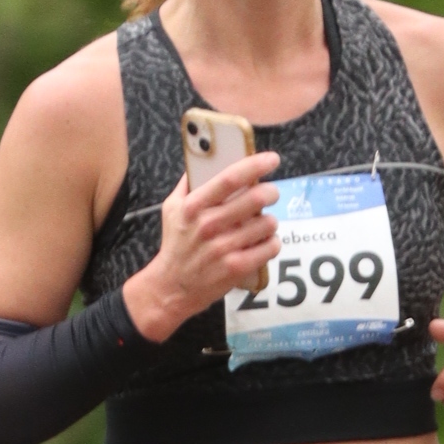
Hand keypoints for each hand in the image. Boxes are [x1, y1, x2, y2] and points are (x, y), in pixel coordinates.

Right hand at [123, 152, 279, 340]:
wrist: (172, 286)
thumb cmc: (175, 244)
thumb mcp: (171, 208)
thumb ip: (188, 183)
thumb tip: (203, 157)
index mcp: (193, 206)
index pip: (229, 179)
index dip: (254, 165)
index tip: (271, 159)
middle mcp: (208, 225)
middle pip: (254, 199)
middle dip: (270, 192)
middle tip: (271, 192)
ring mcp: (223, 248)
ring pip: (266, 224)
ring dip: (270, 220)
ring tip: (263, 222)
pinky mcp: (236, 268)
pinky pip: (269, 248)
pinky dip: (272, 242)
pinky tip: (264, 242)